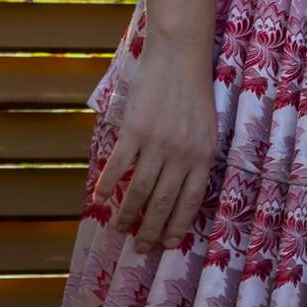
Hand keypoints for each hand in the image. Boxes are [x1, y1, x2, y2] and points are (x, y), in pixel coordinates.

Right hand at [99, 38, 219, 249]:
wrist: (180, 58)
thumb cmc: (195, 94)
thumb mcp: (207, 129)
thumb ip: (196, 158)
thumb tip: (181, 191)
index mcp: (203, 155)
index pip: (191, 201)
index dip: (178, 226)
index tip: (168, 244)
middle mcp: (182, 154)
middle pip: (164, 202)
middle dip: (151, 230)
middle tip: (140, 248)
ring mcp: (157, 143)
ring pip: (140, 190)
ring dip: (127, 214)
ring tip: (120, 229)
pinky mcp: (135, 130)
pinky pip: (119, 165)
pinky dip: (108, 184)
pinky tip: (100, 199)